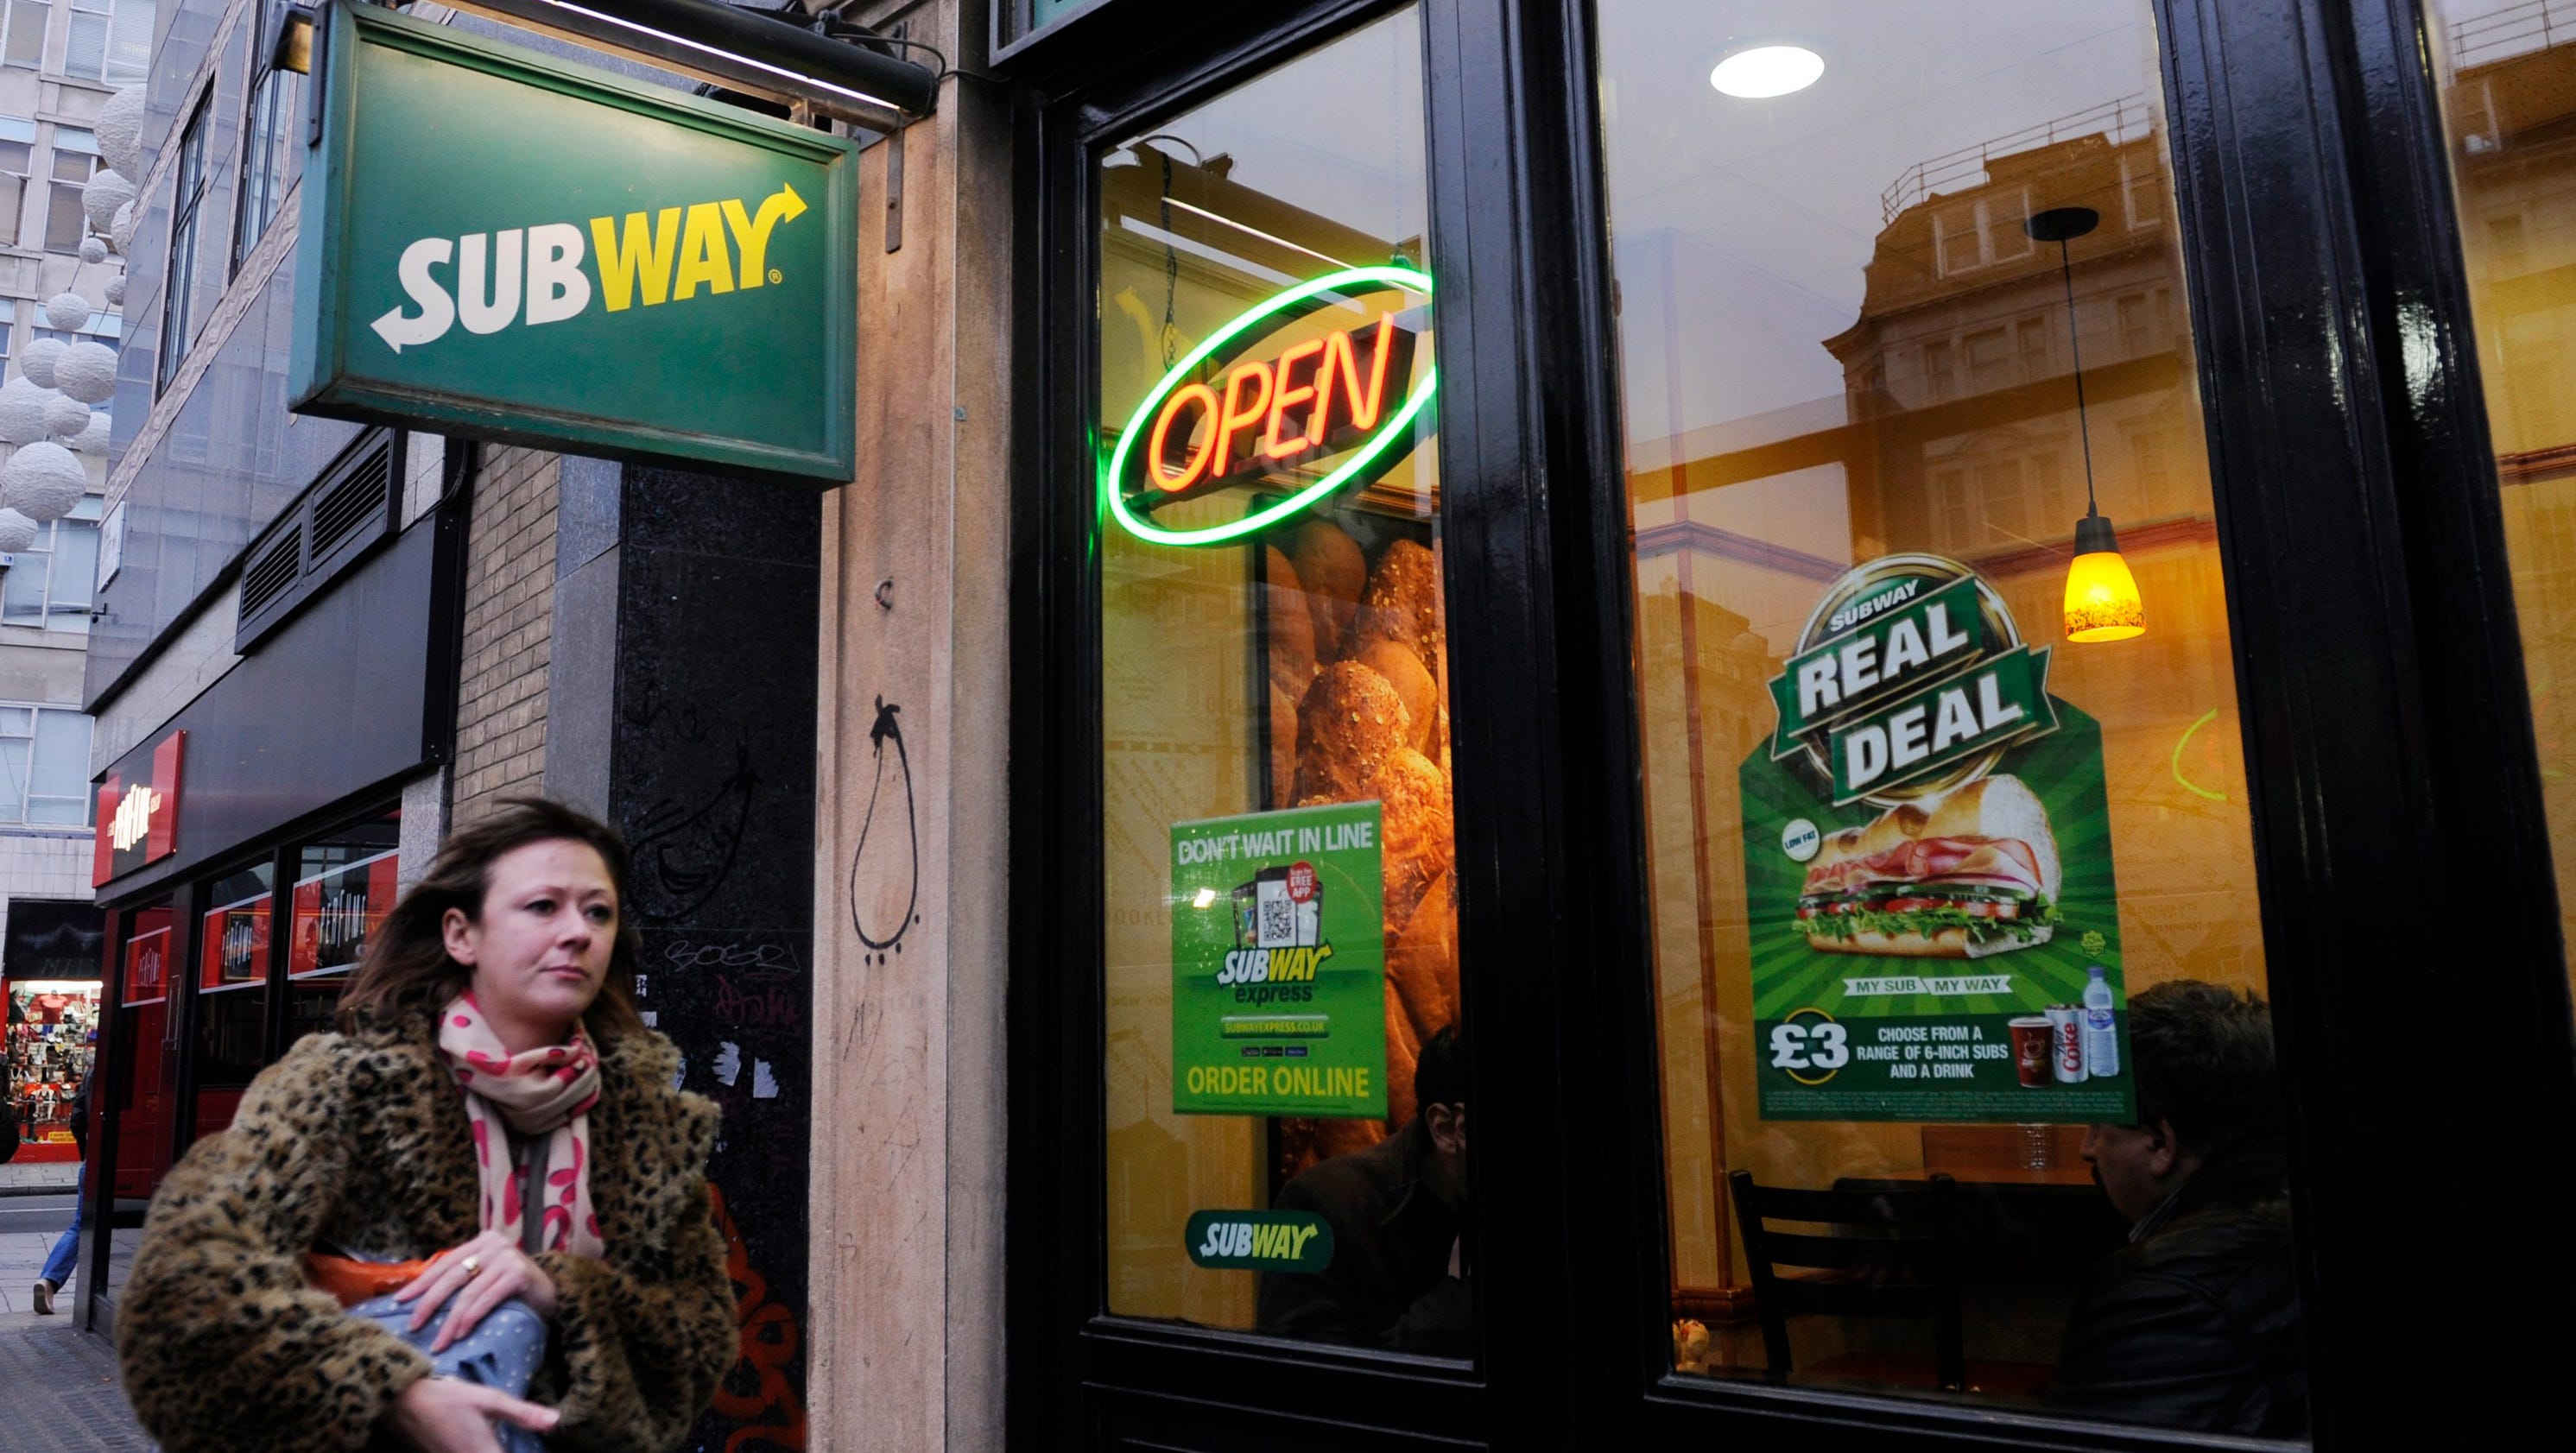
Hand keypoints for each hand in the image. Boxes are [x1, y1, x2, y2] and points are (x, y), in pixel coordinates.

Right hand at [383, 1376, 557, 1452]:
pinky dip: (481, 1451)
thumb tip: (556, 1421)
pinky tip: (483, 1442)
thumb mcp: (488, 1399)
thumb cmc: (447, 1399)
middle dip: (508, 1450)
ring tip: (499, 1440)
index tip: (538, 1449)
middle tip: (519, 1442)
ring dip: (495, 1450)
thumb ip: (523, 1414)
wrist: (402, 1403)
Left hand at [396, 1230, 559, 1352]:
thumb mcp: (486, 1276)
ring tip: (438, 1342)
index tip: (399, 1300)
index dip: (421, 1282)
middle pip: (452, 1277)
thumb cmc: (514, 1289)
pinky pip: (487, 1299)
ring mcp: (508, 1258)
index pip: (444, 1263)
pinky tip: (460, 1334)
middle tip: (413, 1326)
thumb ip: (463, 1277)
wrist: (553, 1293)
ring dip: (450, 1321)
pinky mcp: (519, 1274)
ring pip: (468, 1292)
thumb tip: (420, 1297)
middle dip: (429, 1303)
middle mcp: (493, 1245)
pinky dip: (471, 1318)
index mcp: (481, 1241)